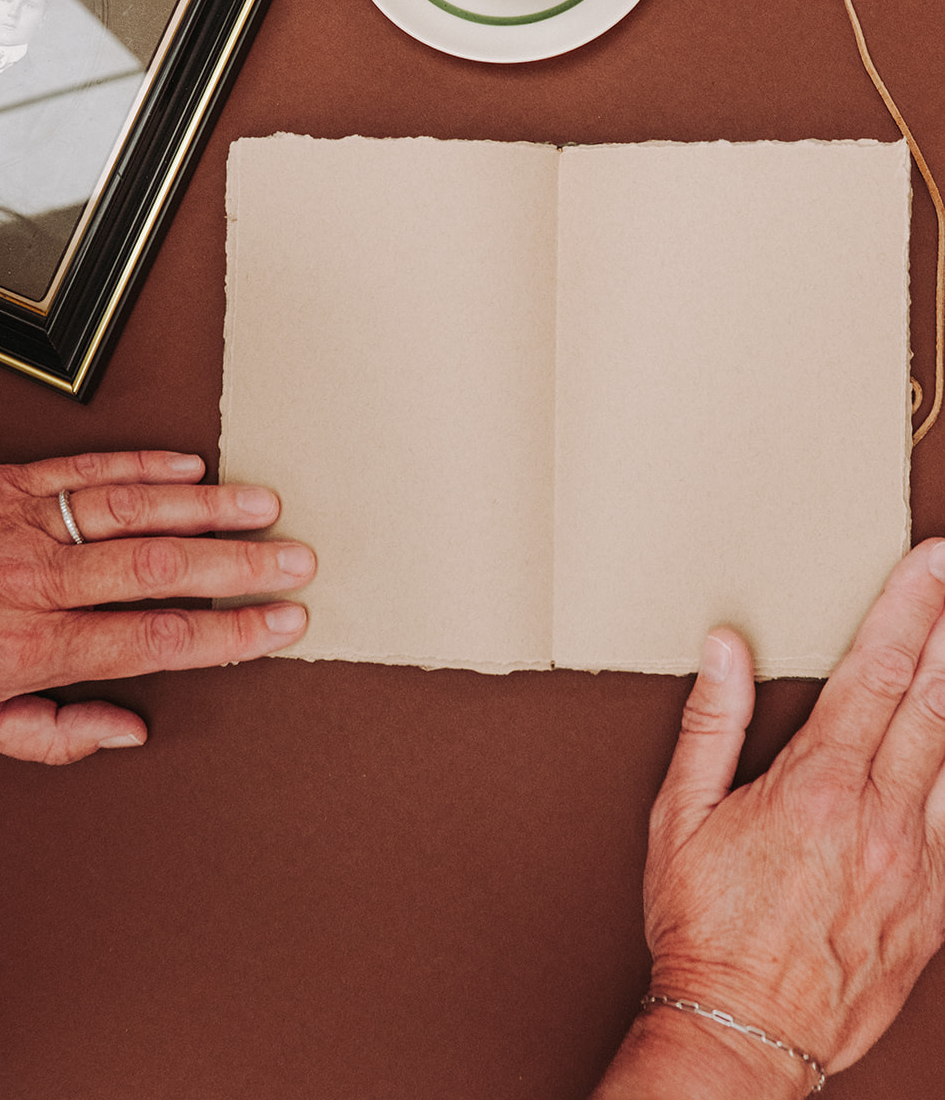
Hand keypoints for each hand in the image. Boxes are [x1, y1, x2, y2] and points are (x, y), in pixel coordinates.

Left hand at [0, 449, 314, 765]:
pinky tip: (188, 464)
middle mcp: (37, 582)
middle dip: (242, 566)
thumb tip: (125, 732)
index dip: (231, 633)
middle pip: (162, 570)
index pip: (156, 640)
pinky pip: (86, 466)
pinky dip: (143, 463)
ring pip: (134, 510)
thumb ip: (52, 733)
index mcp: (32, 647)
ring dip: (207, 507)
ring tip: (264, 505)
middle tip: (297, 560)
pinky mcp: (6, 482)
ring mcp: (24, 525)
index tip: (281, 625)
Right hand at [639, 536, 944, 1085]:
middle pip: (933, 702)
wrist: (744, 1034)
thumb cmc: (706, 927)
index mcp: (817, 788)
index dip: (907, 610)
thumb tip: (725, 650)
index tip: (928, 564)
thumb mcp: (679, 817)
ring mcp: (917, 865)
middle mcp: (879, 820)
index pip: (874, 674)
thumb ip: (710, 724)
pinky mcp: (934, 908)